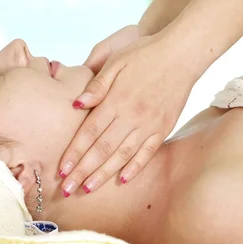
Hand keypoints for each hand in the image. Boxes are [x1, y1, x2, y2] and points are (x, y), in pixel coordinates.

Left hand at [58, 31, 197, 195]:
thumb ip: (96, 85)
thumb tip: (76, 105)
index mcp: (115, 100)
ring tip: (88, 189)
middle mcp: (131, 116)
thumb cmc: (144, 54)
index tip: (61, 170)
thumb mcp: (116, 61)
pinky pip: (147, 152)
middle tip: (67, 189)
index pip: (89, 132)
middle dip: (83, 171)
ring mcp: (149, 124)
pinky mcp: (163, 128)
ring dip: (104, 174)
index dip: (74, 153)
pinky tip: (122, 180)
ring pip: (122, 155)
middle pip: (102, 149)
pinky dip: (134, 167)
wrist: (181, 54)